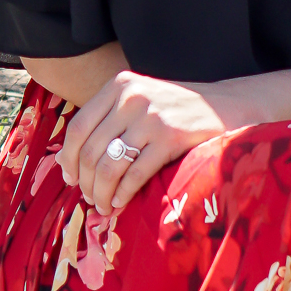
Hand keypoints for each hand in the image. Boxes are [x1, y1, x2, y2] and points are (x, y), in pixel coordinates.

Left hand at [58, 70, 233, 213]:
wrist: (223, 106)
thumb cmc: (173, 109)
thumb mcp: (138, 101)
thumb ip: (107, 121)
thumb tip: (67, 162)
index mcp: (119, 85)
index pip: (78, 127)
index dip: (69, 159)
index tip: (71, 179)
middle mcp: (132, 97)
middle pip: (92, 150)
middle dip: (87, 182)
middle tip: (91, 199)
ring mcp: (151, 117)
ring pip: (110, 166)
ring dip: (102, 193)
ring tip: (104, 205)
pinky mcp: (170, 138)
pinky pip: (135, 174)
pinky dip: (123, 194)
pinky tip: (122, 202)